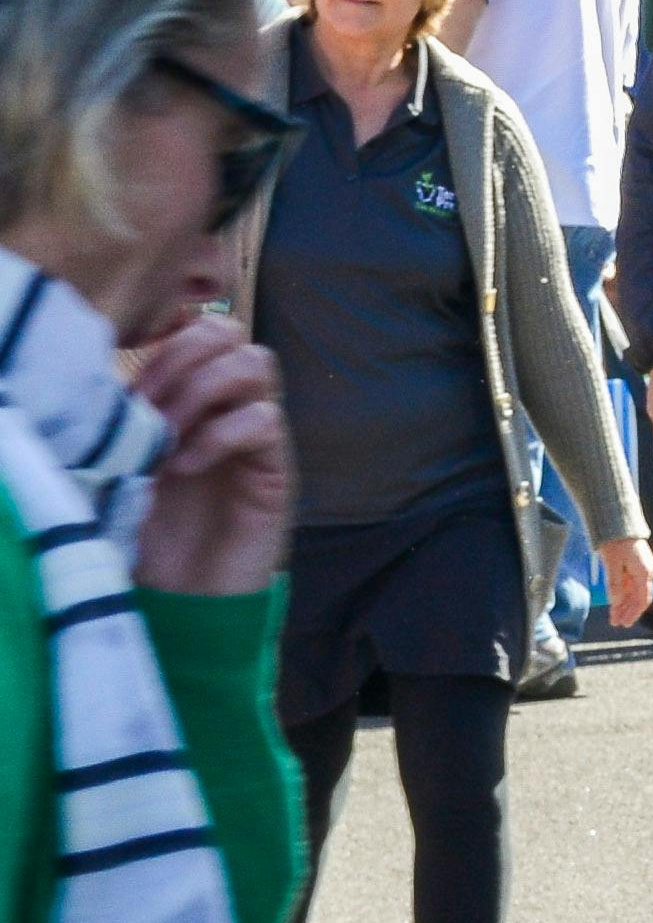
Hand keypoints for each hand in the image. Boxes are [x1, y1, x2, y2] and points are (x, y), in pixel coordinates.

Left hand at [122, 311, 284, 597]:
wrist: (183, 593)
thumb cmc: (148, 530)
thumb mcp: (124, 463)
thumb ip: (127, 419)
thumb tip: (108, 377)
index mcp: (191, 396)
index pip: (197, 329)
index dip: (163, 344)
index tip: (129, 392)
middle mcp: (227, 405)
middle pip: (229, 331)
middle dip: (182, 357)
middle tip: (152, 407)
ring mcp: (255, 434)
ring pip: (256, 362)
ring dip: (203, 390)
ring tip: (170, 435)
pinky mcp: (274, 467)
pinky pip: (263, 419)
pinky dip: (219, 435)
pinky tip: (186, 466)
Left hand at [598, 536, 652, 629]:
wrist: (618, 522)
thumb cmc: (615, 542)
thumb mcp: (613, 564)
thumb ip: (614, 584)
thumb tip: (615, 602)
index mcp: (644, 573)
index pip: (642, 599)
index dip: (633, 613)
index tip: (624, 623)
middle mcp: (645, 572)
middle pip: (639, 597)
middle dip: (628, 611)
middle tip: (617, 623)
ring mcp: (640, 568)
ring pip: (633, 591)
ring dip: (625, 604)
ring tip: (614, 615)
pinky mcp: (633, 564)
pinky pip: (630, 584)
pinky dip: (623, 594)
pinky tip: (616, 601)